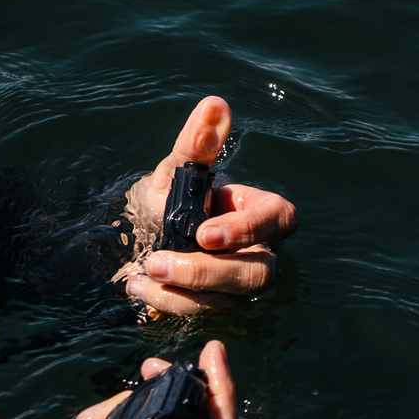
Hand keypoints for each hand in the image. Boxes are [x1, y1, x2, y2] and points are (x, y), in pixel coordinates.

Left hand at [115, 95, 299, 316]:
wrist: (138, 234)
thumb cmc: (168, 196)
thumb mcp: (176, 170)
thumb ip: (196, 143)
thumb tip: (214, 105)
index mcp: (258, 210)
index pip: (281, 219)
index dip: (250, 229)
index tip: (204, 233)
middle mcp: (257, 250)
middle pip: (259, 272)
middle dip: (208, 272)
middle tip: (159, 260)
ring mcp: (238, 284)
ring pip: (230, 299)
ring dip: (183, 290)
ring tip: (143, 272)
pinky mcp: (215, 306)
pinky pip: (202, 313)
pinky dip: (168, 301)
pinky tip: (138, 285)